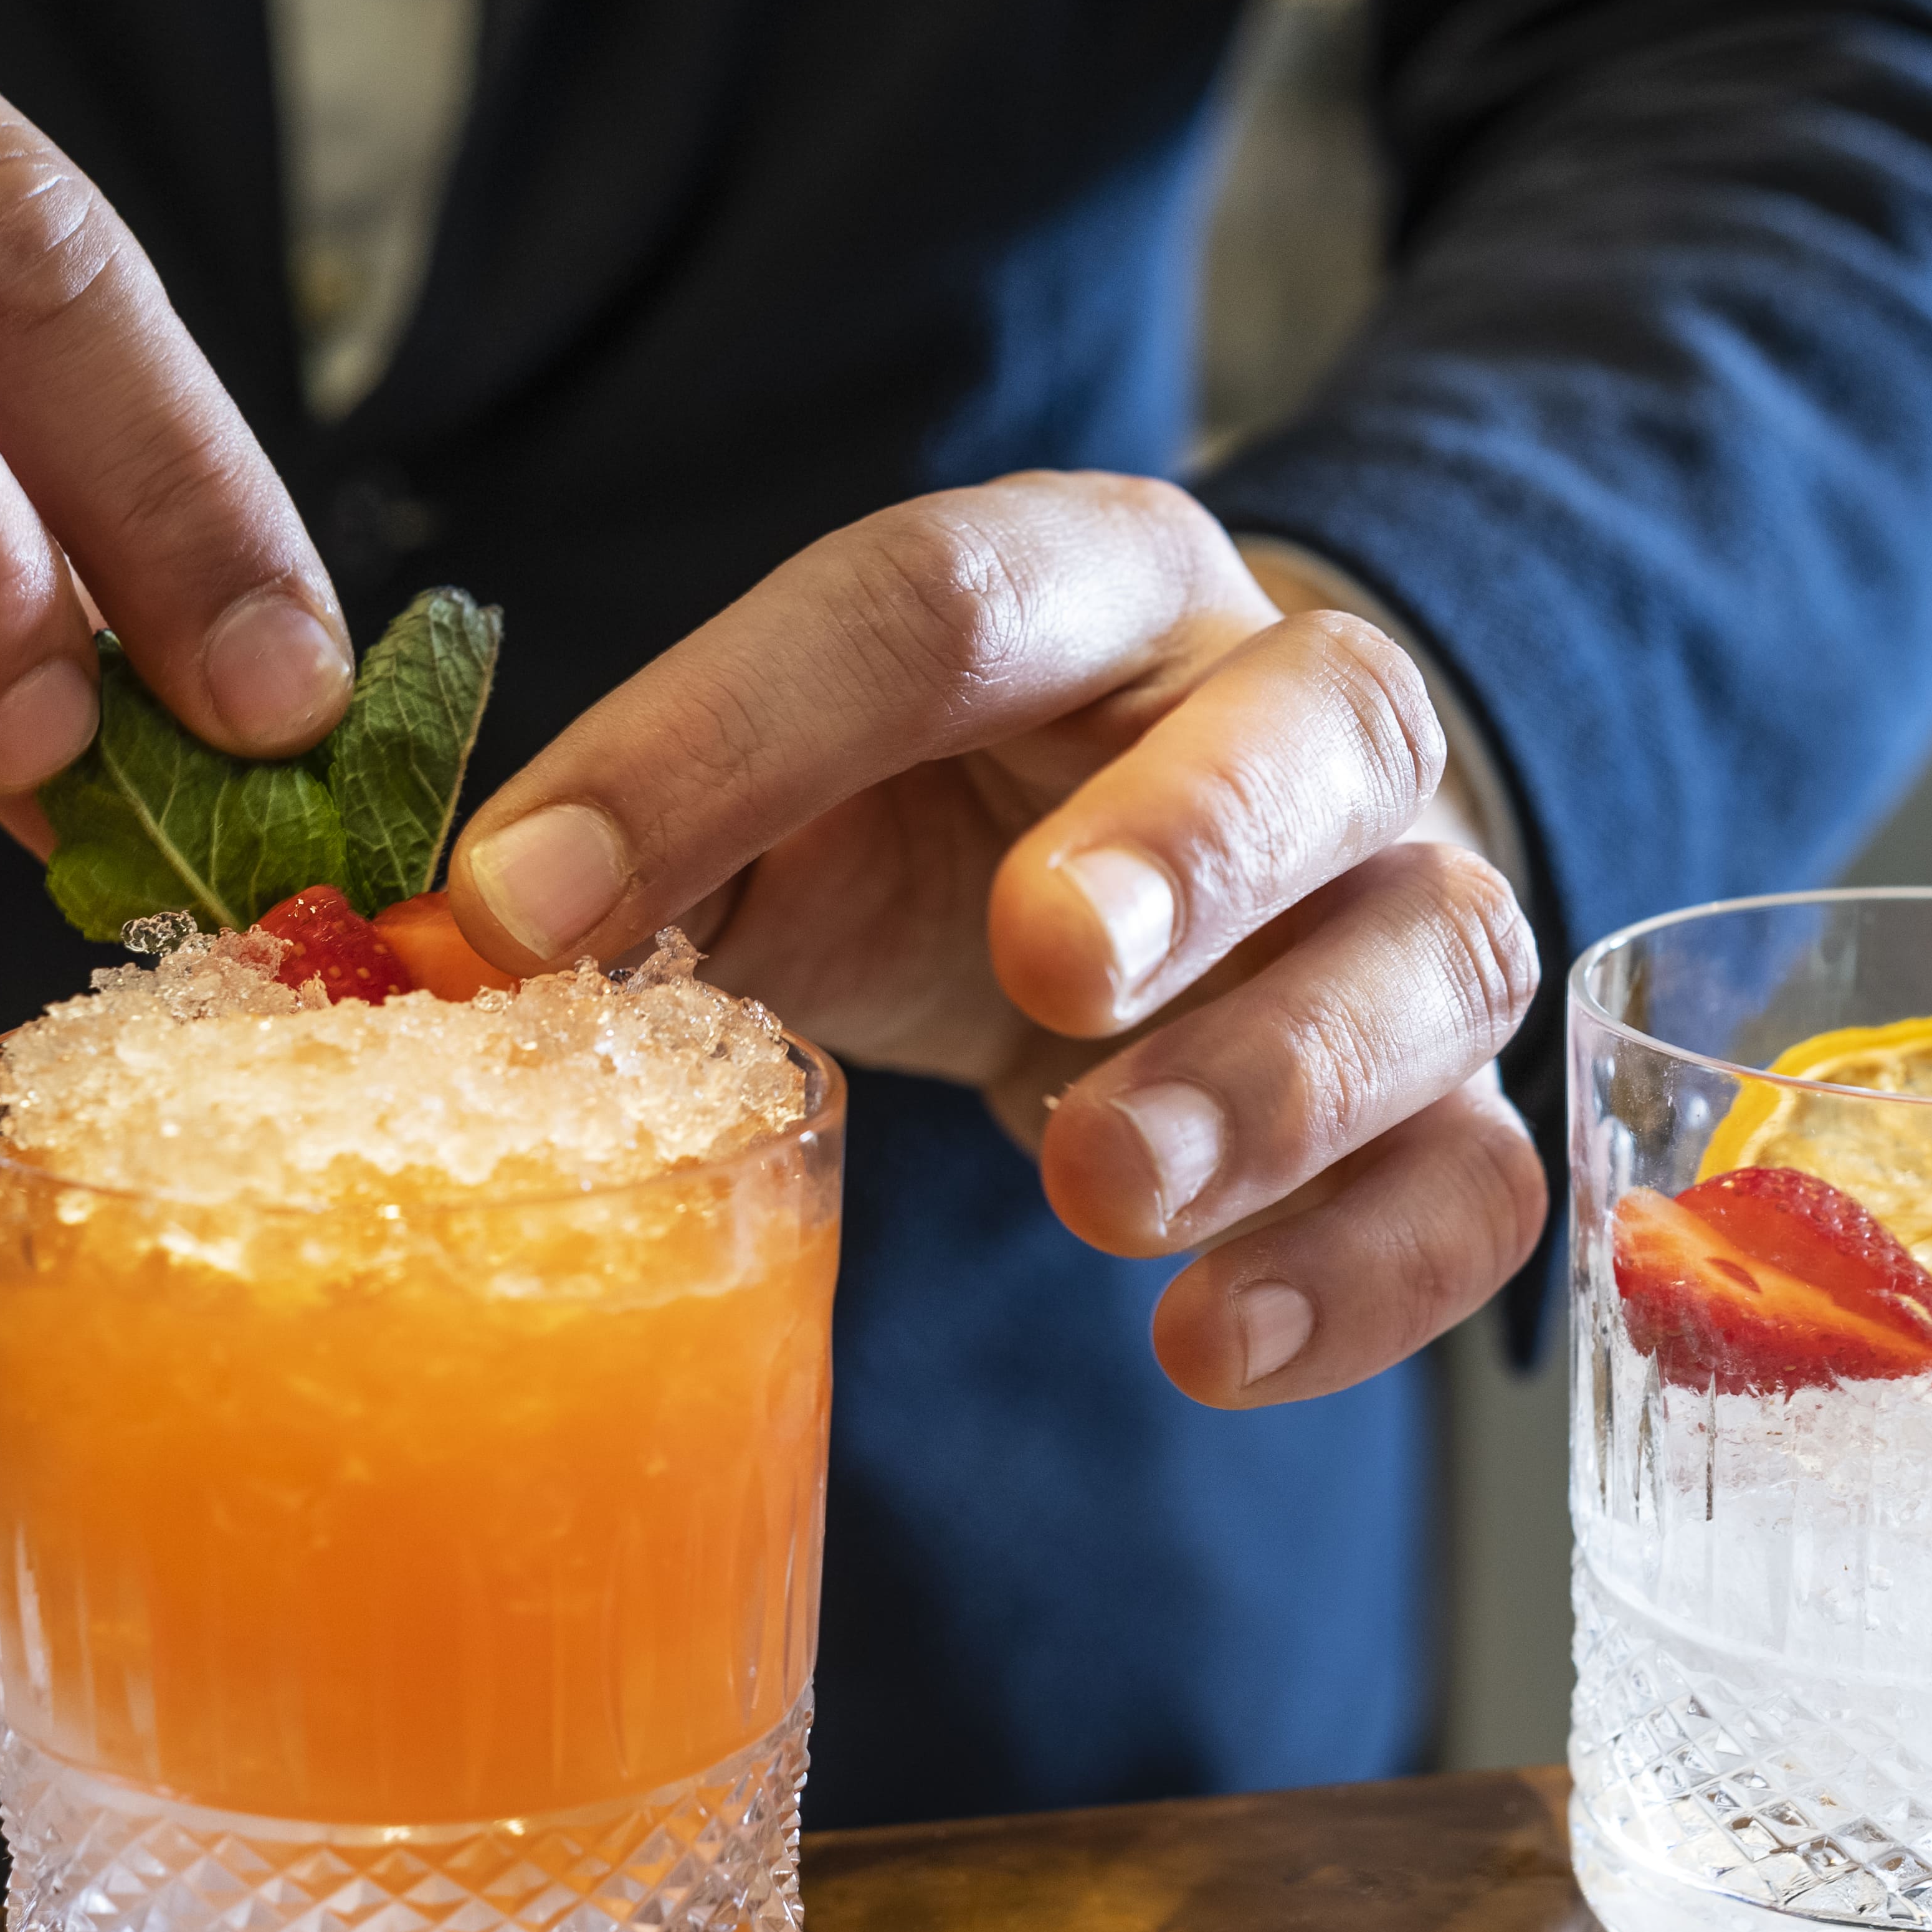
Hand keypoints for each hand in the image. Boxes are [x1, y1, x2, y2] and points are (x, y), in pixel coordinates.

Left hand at [441, 473, 1546, 1406]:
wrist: (1145, 885)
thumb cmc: (939, 828)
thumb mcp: (786, 808)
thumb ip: (646, 849)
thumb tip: (454, 947)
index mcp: (1093, 587)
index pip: (937, 599)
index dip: (727, 732)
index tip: (535, 899)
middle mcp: (1291, 713)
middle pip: (1312, 728)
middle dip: (1189, 845)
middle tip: (1051, 960)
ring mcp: (1404, 903)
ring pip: (1435, 955)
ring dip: (1273, 1082)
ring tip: (1096, 1193)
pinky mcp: (1448, 1099)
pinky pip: (1476, 1183)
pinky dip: (1360, 1277)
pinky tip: (1205, 1344)